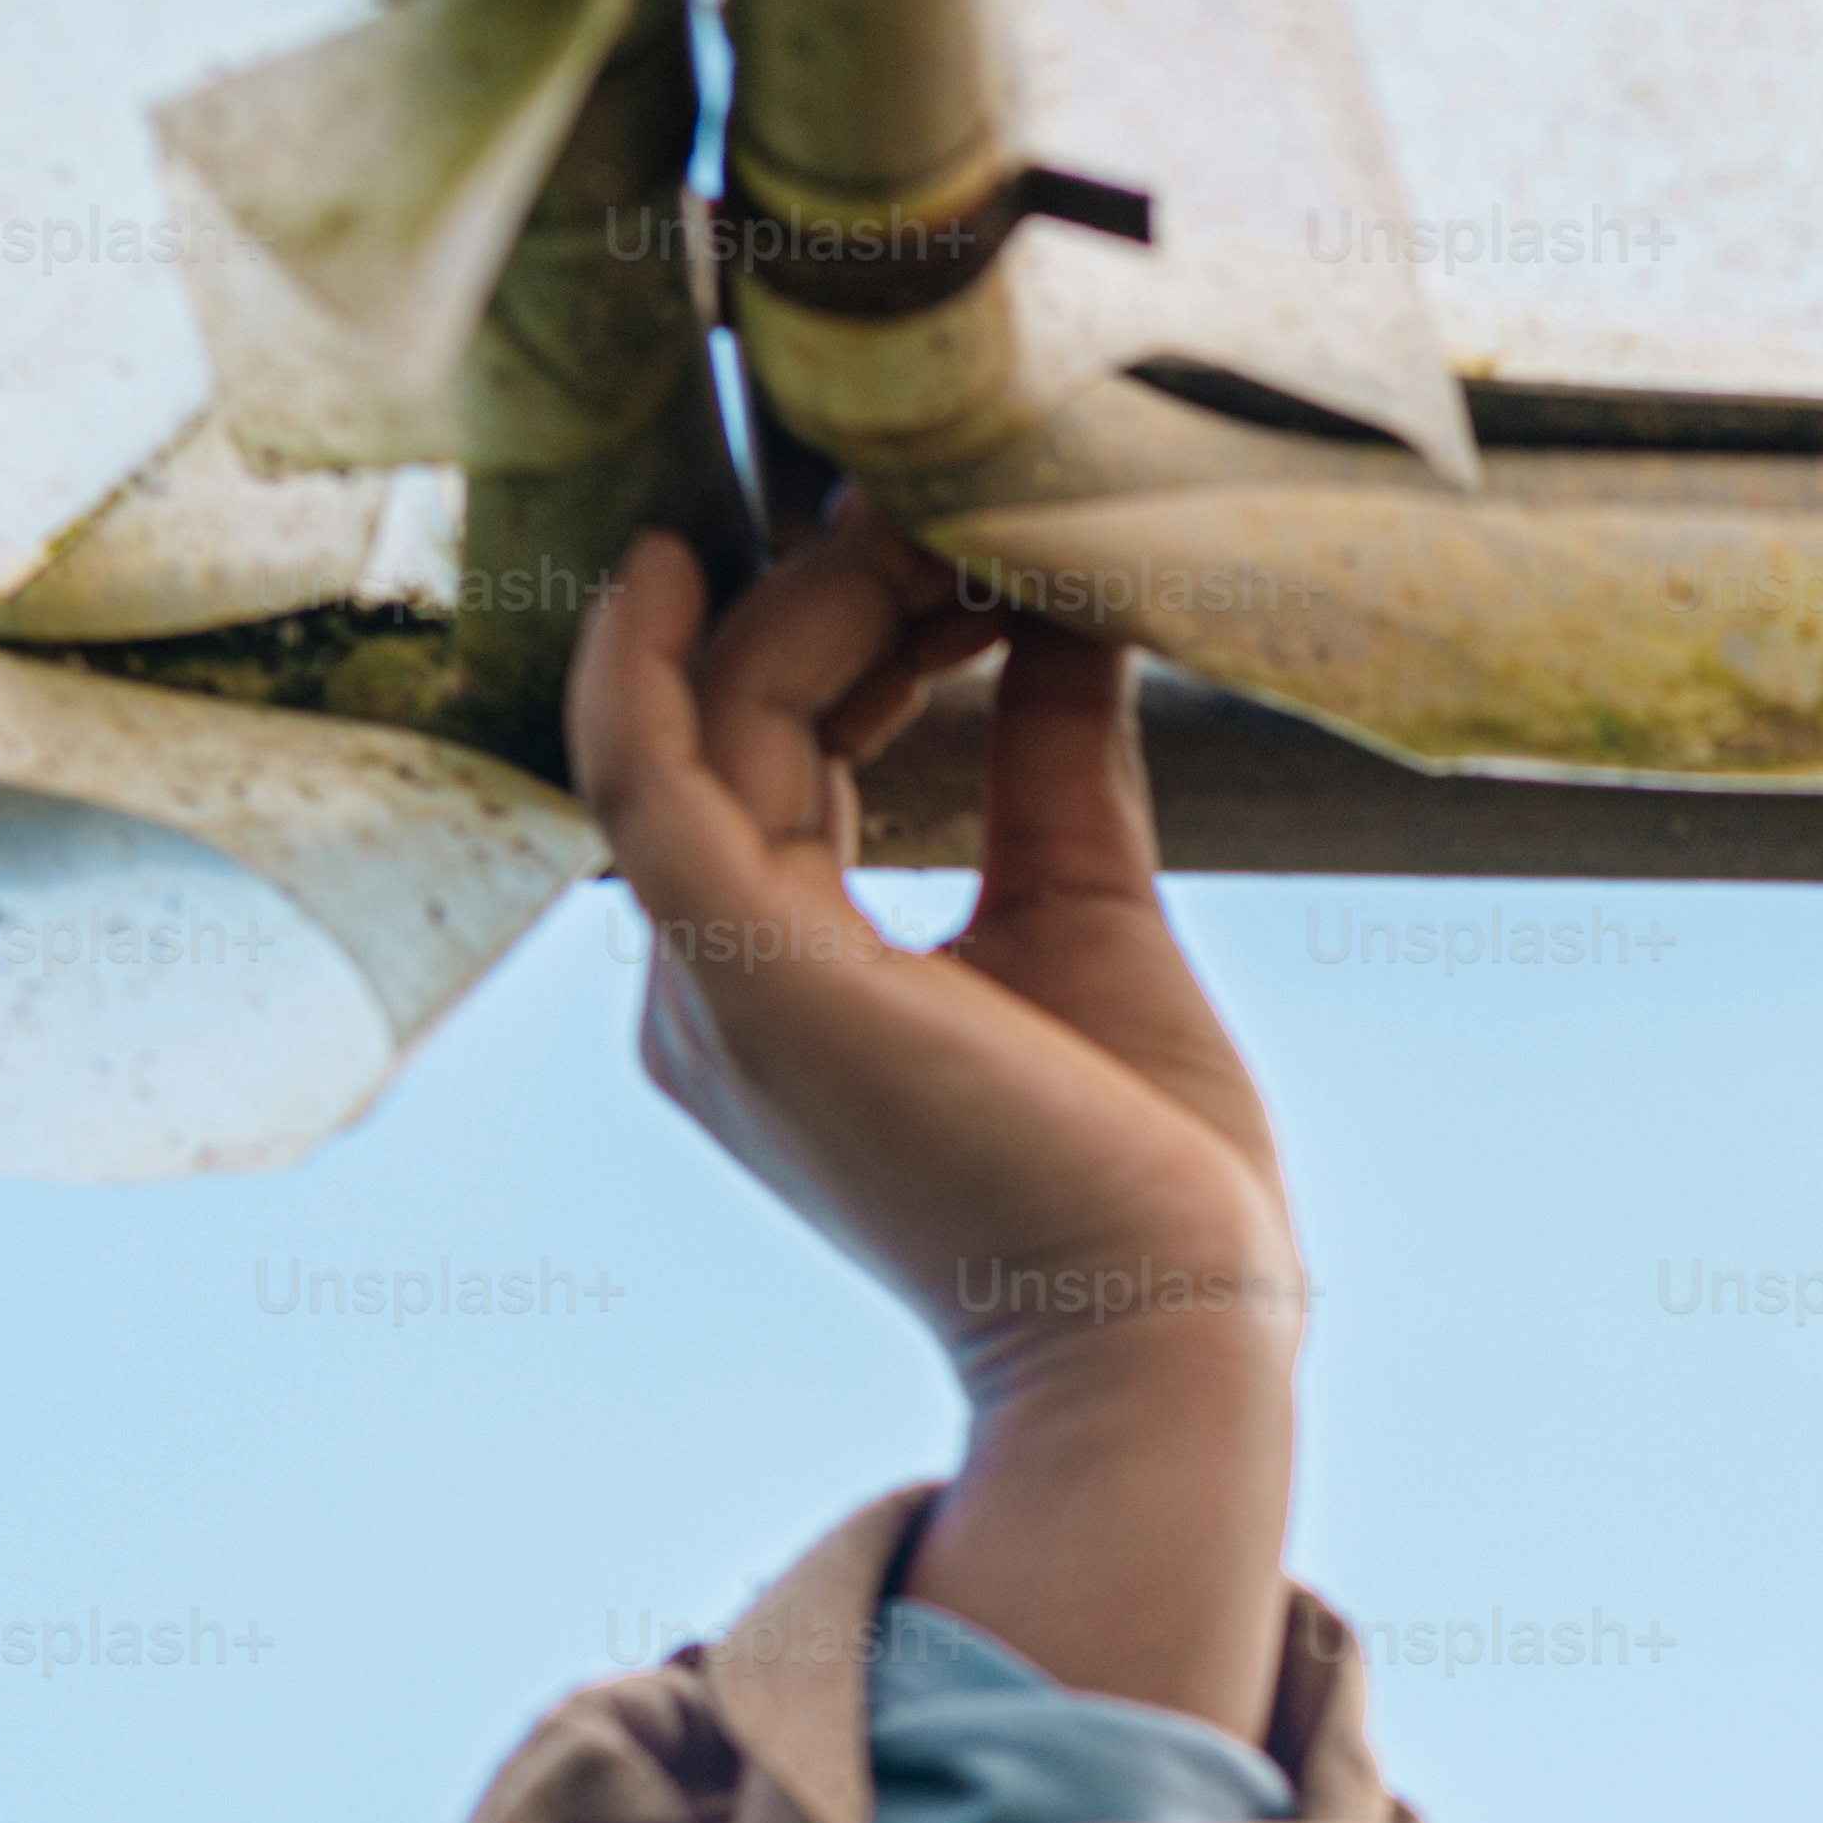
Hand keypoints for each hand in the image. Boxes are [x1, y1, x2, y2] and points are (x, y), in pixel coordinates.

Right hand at [569, 505, 1300, 1738]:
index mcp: (776, 989)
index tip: (955, 538)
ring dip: (813, 594)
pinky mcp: (750, 973)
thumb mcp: (1091, 917)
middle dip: (835, 590)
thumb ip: (1058, 766)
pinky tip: (701, 553)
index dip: (857, 630)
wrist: (1174, 1332)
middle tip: (944, 490)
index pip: (779, 757)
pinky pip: (648, 774)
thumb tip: (1068, 610)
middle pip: (736, 722)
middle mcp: (709, 995)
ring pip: (713, 721)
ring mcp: (714, 988)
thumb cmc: (1145, 1177)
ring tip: (920, 502)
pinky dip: (660, 656)